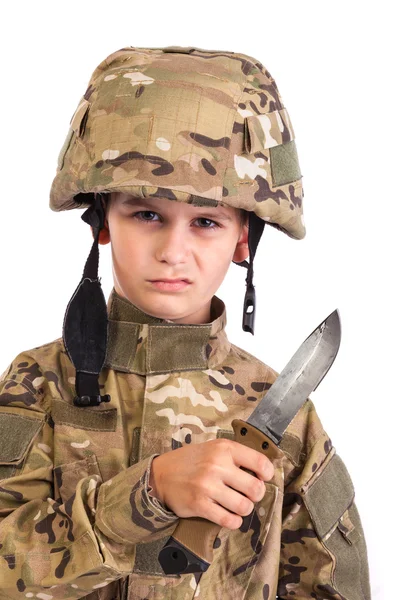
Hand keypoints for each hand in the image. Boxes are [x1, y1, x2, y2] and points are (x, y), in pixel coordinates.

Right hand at [149, 438, 273, 529]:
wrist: (161, 474)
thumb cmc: (192, 461)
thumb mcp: (213, 448)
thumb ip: (235, 457)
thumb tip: (262, 472)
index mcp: (224, 448)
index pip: (260, 462)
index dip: (268, 474)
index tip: (264, 478)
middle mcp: (216, 465)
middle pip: (256, 488)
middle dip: (257, 495)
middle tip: (250, 495)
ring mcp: (207, 486)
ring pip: (244, 506)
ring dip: (244, 509)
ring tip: (238, 505)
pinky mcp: (200, 505)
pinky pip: (228, 520)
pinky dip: (234, 522)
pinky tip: (230, 516)